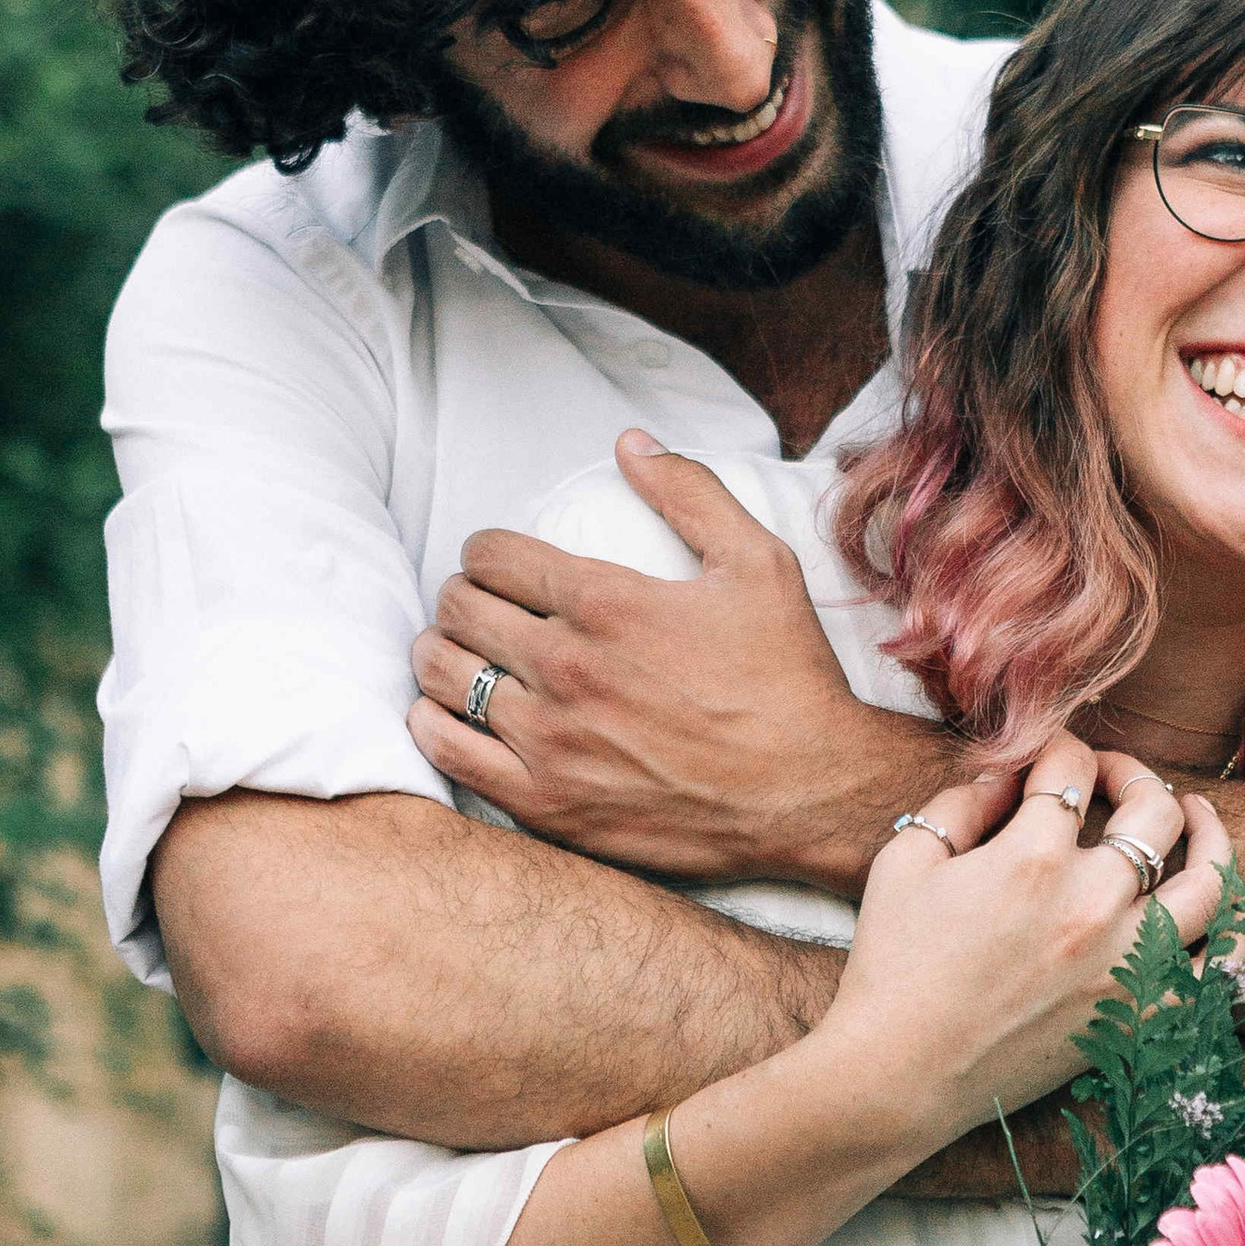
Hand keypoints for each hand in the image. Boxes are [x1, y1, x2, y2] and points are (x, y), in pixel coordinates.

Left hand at [407, 431, 945, 887]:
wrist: (810, 794)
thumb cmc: (788, 677)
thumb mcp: (759, 563)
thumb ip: (690, 492)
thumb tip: (629, 441)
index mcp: (607, 603)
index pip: (492, 555)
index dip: (487, 550)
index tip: (500, 563)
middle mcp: (566, 668)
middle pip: (459, 610)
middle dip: (463, 597)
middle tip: (483, 608)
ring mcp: (550, 741)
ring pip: (441, 676)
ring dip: (442, 654)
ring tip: (464, 656)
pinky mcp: (546, 804)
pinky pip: (447, 751)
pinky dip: (434, 723)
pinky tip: (454, 714)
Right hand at [819, 736, 1230, 1136]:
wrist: (899, 1074)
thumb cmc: (892, 967)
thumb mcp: (905, 860)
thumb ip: (960, 803)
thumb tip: (1006, 778)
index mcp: (1031, 858)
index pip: (1070, 769)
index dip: (1059, 748)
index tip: (1048, 760)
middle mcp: (1093, 903)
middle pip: (1153, 808)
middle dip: (1131, 774)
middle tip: (1109, 777)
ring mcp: (1128, 962)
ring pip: (1210, 878)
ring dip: (1206, 833)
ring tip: (1193, 815)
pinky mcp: (1143, 1014)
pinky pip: (1222, 966)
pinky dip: (1237, 928)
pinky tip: (1225, 899)